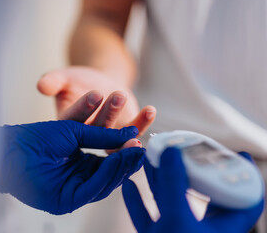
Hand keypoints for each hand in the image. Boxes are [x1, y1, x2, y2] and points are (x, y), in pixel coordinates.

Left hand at [0, 120, 145, 214]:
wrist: (12, 146)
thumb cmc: (38, 137)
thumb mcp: (75, 132)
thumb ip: (103, 135)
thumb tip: (132, 135)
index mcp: (81, 163)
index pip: (109, 161)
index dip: (124, 152)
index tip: (140, 141)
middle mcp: (79, 178)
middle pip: (110, 174)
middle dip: (126, 161)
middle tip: (141, 148)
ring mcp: (73, 190)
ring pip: (105, 184)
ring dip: (120, 168)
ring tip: (133, 152)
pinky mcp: (67, 201)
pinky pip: (92, 189)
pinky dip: (106, 175)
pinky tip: (116, 160)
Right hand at [37, 67, 155, 136]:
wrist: (99, 83)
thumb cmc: (79, 80)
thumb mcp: (65, 77)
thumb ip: (54, 81)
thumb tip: (41, 85)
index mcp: (67, 126)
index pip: (73, 120)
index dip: (83, 108)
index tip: (94, 94)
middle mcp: (86, 138)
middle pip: (97, 129)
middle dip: (108, 112)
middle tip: (117, 96)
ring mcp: (106, 139)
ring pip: (116, 136)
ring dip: (127, 123)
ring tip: (139, 106)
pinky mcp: (123, 136)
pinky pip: (133, 132)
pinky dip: (143, 123)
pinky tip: (150, 110)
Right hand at [122, 148, 263, 232]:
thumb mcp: (177, 219)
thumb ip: (174, 184)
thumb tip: (172, 152)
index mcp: (220, 228)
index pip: (244, 198)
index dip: (243, 174)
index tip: (235, 152)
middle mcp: (200, 230)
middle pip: (200, 191)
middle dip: (187, 168)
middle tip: (181, 148)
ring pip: (170, 199)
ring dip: (158, 178)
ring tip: (150, 157)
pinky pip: (147, 216)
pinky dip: (137, 201)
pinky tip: (129, 186)